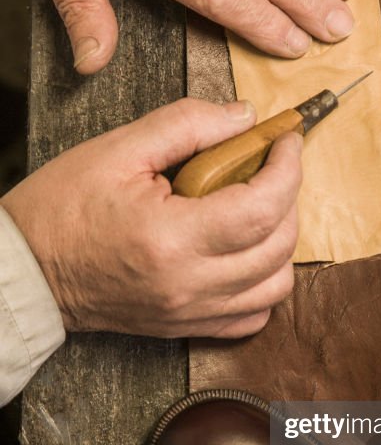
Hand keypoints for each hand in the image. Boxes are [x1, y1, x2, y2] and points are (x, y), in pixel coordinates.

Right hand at [0, 99, 301, 337]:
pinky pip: (254, 317)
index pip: (262, 206)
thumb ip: (187, 125)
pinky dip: (264, 283)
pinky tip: (246, 252)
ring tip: (258, 209)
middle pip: (279, 245)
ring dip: (281, 242)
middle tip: (269, 166)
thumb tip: (245, 117)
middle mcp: (189, 283)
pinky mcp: (189, 327)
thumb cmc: (62, 208)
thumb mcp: (119, 149)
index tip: (286, 141)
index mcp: (171, 237)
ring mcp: (192, 312)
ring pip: (277, 286)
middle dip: (288, 197)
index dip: (287, 168)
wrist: (29, 271)